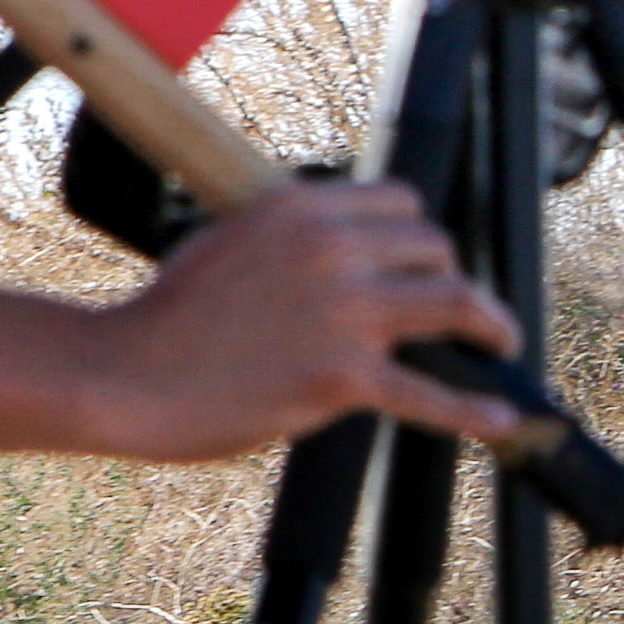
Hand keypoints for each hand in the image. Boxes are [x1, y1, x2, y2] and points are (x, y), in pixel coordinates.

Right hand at [79, 179, 526, 459]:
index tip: (418, 262)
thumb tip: (335, 256)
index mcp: (298, 209)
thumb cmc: (160, 319)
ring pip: (455, 304)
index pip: (400, 203)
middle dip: (446, 279)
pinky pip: (430, 393)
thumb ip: (284, 240)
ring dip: (489, 325)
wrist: (122, 375)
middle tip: (447, 311)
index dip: (415, 236)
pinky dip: (474, 412)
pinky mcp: (342, 376)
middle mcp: (330, 250)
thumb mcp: (221, 243)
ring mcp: (342, 313)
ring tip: (497, 343)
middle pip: (435, 249)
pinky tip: (501, 420)